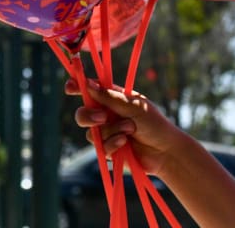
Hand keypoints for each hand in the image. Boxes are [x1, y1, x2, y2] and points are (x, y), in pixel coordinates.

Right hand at [65, 78, 184, 176]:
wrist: (164, 150)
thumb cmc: (153, 123)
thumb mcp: (132, 106)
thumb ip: (109, 97)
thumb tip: (88, 83)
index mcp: (111, 98)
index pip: (89, 90)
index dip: (77, 87)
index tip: (70, 87)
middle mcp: (105, 114)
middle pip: (82, 113)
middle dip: (89, 115)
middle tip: (102, 116)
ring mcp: (105, 133)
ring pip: (90, 132)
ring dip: (111, 130)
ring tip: (130, 130)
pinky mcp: (108, 150)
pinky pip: (100, 147)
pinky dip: (113, 144)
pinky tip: (126, 143)